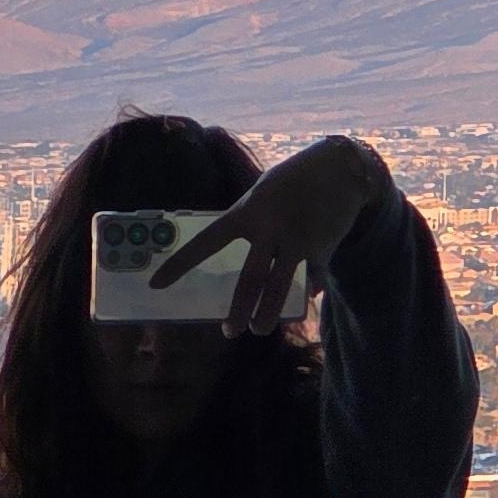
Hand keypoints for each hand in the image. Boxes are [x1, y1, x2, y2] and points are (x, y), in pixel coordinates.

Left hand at [153, 135, 394, 334]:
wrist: (341, 166)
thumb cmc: (294, 177)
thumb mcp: (264, 192)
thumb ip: (256, 226)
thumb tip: (253, 257)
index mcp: (246, 212)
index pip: (206, 242)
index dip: (180, 265)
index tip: (156, 284)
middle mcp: (269, 229)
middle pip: (249, 280)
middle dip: (238, 310)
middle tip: (229, 331)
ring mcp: (297, 241)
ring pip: (279, 288)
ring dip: (268, 313)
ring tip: (259, 329)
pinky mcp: (322, 248)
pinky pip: (312, 277)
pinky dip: (310, 287)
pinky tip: (309, 296)